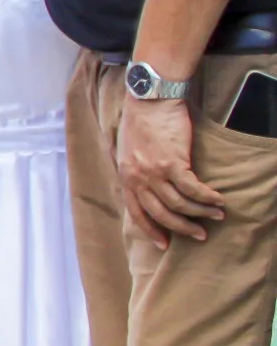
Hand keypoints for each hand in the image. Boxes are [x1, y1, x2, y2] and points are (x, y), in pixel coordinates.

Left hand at [116, 94, 223, 246]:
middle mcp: (137, 179)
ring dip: (201, 212)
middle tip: (199, 234)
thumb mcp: (128, 152)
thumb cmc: (141, 123)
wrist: (150, 101)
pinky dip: (207, 197)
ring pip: (180, 204)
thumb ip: (135, 172)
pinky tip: (218, 199)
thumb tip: (147, 189)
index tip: (164, 244)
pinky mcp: (173, 163)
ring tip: (216, 215)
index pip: (137, 213)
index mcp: (126, 178)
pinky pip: (193, 189)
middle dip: (182, 228)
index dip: (151, 231)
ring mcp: (154, 172)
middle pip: (161, 214)